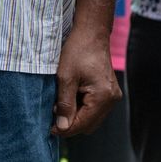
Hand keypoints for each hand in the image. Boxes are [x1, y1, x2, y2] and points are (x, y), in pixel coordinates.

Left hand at [52, 15, 119, 137]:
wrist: (91, 33)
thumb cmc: (78, 50)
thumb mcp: (65, 78)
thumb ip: (65, 104)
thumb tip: (62, 127)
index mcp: (103, 96)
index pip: (82, 124)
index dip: (64, 128)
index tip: (48, 127)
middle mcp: (112, 99)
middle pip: (88, 125)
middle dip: (70, 124)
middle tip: (53, 114)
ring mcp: (112, 96)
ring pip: (92, 119)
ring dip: (76, 116)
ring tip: (60, 104)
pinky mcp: (109, 92)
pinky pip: (95, 109)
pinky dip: (82, 108)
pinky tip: (70, 98)